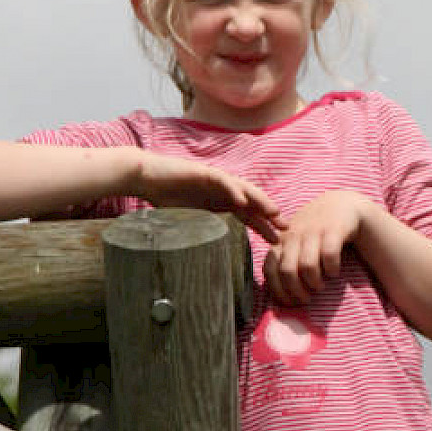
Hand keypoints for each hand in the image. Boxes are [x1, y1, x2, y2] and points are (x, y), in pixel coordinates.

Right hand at [135, 153, 286, 240]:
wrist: (146, 177)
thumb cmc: (165, 199)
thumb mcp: (188, 220)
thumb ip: (203, 231)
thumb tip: (210, 257)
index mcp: (220, 203)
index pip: (247, 216)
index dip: (263, 227)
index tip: (277, 243)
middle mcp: (222, 191)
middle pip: (252, 203)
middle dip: (269, 215)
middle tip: (285, 229)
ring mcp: (215, 180)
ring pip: (244, 189)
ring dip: (260, 200)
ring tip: (273, 212)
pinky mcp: (204, 173)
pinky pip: (223, 181)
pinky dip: (233, 190)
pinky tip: (242, 202)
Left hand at [262, 190, 369, 304]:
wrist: (340, 205)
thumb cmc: (315, 232)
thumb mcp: (295, 243)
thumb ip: (285, 261)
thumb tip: (280, 297)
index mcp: (280, 241)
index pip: (270, 269)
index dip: (278, 290)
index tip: (289, 303)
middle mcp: (293, 235)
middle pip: (287, 271)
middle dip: (296, 291)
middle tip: (306, 299)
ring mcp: (313, 231)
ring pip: (307, 266)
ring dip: (314, 283)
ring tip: (320, 286)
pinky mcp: (333, 229)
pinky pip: (329, 255)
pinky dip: (332, 269)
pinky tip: (334, 272)